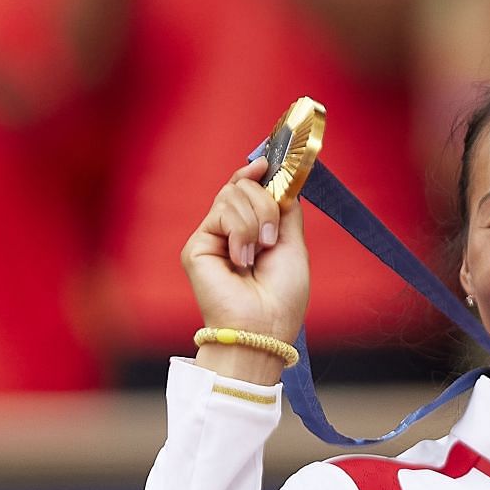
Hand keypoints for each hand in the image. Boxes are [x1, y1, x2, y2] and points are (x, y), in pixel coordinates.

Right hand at [181, 157, 309, 382]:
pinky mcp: (197, 245)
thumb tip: (278, 179)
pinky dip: (241, 233)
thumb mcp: (292, 245)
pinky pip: (222, 213)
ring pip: (232, 195)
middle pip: (242, 186)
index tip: (268, 164)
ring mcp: (211, 237)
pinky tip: (241, 259)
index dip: (256, 174)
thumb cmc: (282, 296)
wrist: (264, 325)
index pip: (247, 190)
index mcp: (252, 232)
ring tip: (258, 255)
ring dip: (256, 222)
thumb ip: (285, 210)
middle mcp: (229, 232)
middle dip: (265, 205)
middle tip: (272, 239)